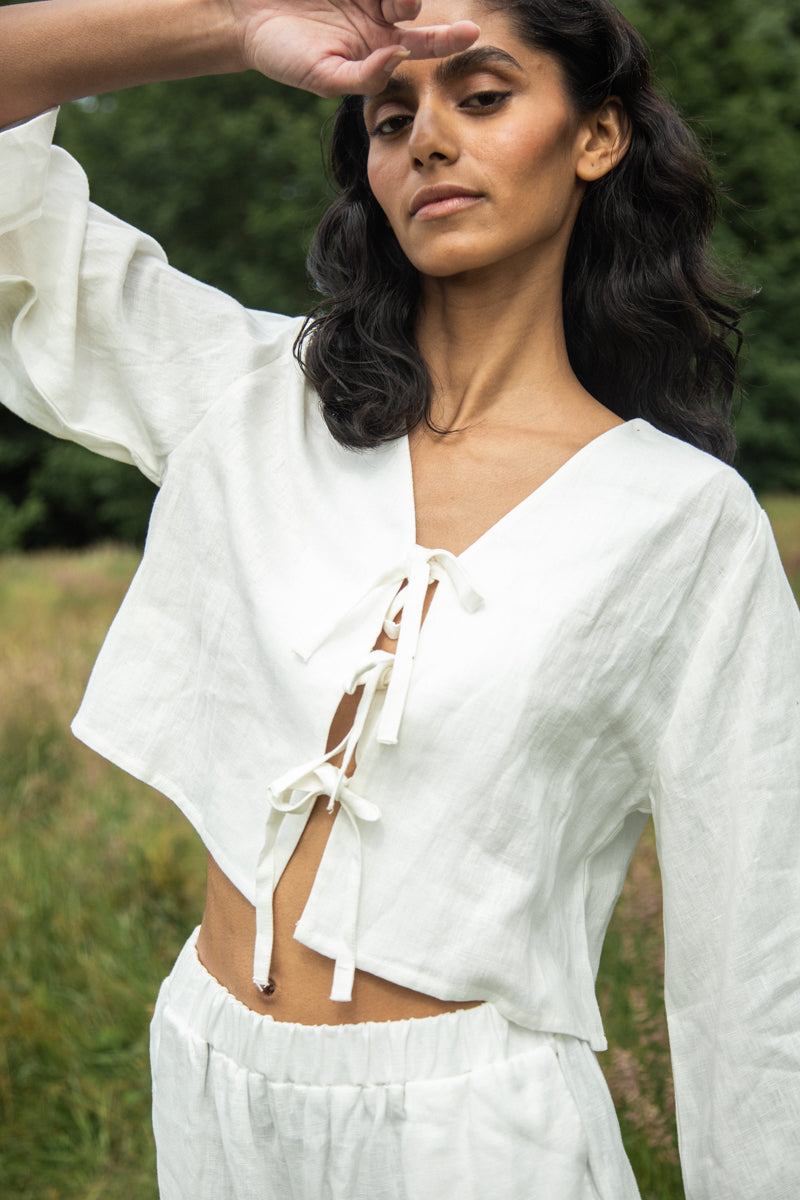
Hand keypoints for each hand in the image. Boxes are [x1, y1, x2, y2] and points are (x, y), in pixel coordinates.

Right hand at [230, 0, 479, 95]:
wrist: (244, 15)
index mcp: (378, 48)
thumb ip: (363, 78)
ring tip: (386, 0)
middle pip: (414, 4)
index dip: (448, 39)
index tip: (470, 33)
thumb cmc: (283, 54)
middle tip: (398, 5)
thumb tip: (398, 60)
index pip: (423, 44)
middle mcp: (379, 15)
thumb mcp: (323, 77)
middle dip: (412, 1)